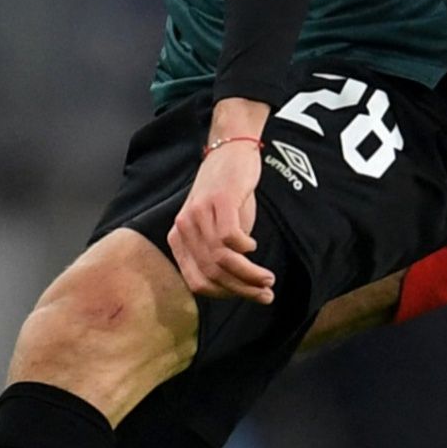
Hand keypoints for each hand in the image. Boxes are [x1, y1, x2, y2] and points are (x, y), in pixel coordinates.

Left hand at [169, 113, 275, 303]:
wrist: (230, 151)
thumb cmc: (227, 193)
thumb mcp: (216, 227)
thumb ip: (221, 253)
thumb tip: (243, 286)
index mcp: (179, 239)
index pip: (197, 282)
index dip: (224, 295)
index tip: (247, 296)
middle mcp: (184, 227)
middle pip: (212, 273)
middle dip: (242, 289)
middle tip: (266, 294)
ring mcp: (199, 213)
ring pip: (221, 259)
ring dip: (248, 274)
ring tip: (267, 279)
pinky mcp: (218, 200)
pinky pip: (230, 237)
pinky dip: (245, 248)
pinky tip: (253, 245)